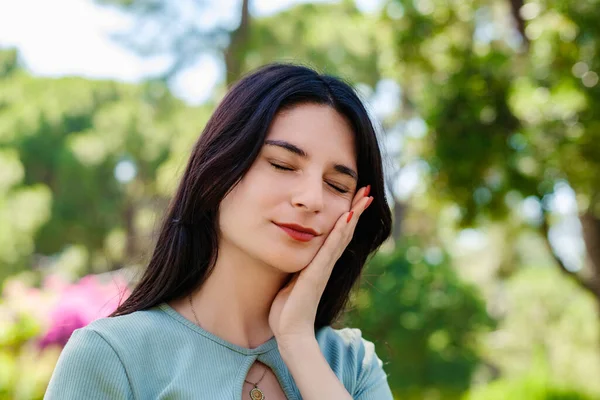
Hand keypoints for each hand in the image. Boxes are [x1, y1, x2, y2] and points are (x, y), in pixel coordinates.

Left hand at [268, 185, 372, 345]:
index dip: (348, 216)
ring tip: (365, 197)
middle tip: (368, 191)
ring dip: (354, 214)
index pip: (338, 234)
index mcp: (320, 263)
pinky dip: (340, 232)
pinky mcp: (317, 273)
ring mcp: (324, 267)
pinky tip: (346, 217)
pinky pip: (330, 248)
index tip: (355, 198)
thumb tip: (293, 255)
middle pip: (346, 231)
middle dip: (357, 210)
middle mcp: (326, 263)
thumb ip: (297, 267)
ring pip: (342, 235)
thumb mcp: (292, 280)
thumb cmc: (288, 310)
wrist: (291, 332)